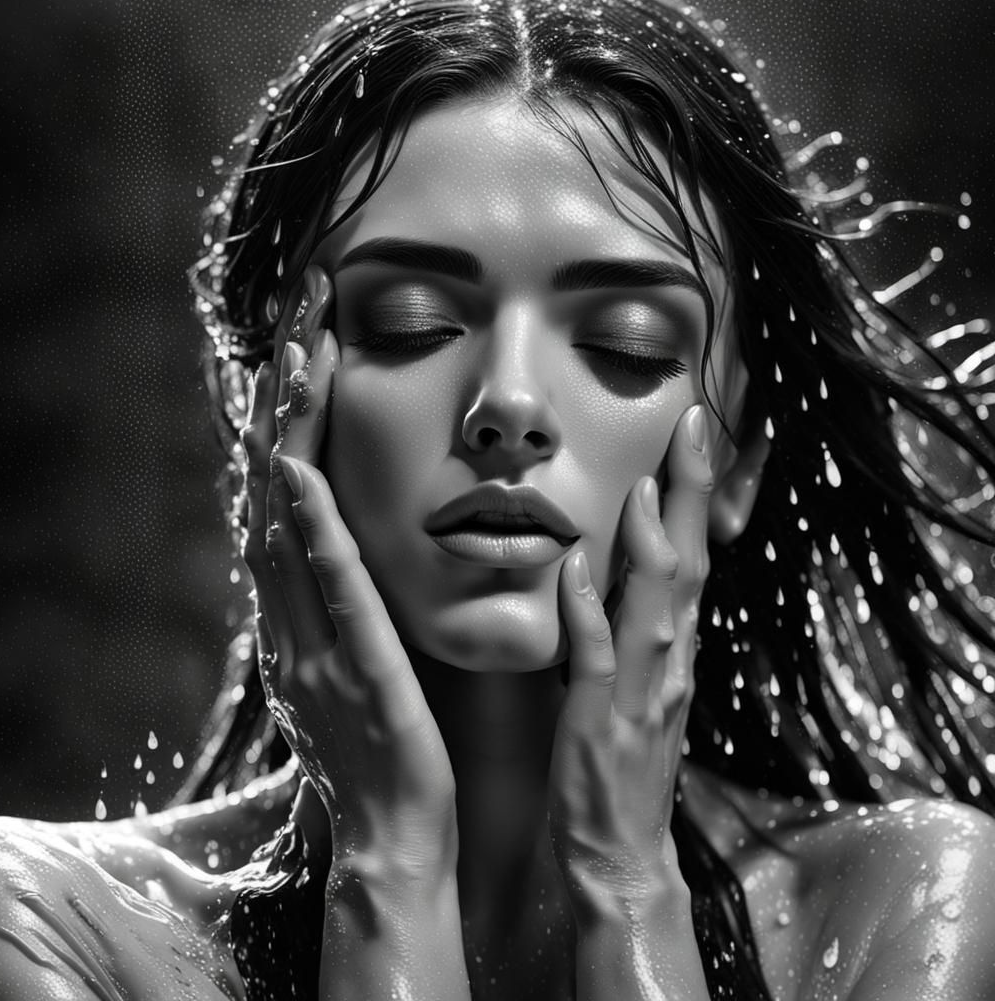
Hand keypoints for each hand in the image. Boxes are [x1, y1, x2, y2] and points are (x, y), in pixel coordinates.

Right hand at [240, 267, 456, 873]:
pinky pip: (325, 592)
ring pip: (290, 519)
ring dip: (293, 433)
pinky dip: (309, 530)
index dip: (297, 409)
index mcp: (304, 604)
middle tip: (304, 307)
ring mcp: (311, 639)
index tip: (315, 333)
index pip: (292, 484)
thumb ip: (353, 591)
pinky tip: (300, 472)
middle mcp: (292, 611)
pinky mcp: (348, 670)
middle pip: (278, 480)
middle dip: (289, 392)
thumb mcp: (365, 648)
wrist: (396, 833)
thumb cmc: (392, 739)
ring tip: (303, 352)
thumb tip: (356, 530)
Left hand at [547, 403, 711, 919]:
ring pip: (655, 605)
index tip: (695, 435)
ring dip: (651, 543)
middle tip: (693, 428)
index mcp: (675, 647)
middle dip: (691, 495)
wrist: (619, 847)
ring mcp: (640, 690)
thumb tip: (617, 561)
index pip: (694, 556)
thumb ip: (636, 623)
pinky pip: (596, 657)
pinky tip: (578, 568)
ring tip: (645, 484)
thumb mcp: (641, 681)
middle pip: (689, 564)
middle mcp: (669, 660)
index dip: (696, 495)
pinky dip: (590, 611)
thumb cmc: (624, 760)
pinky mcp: (600, 719)